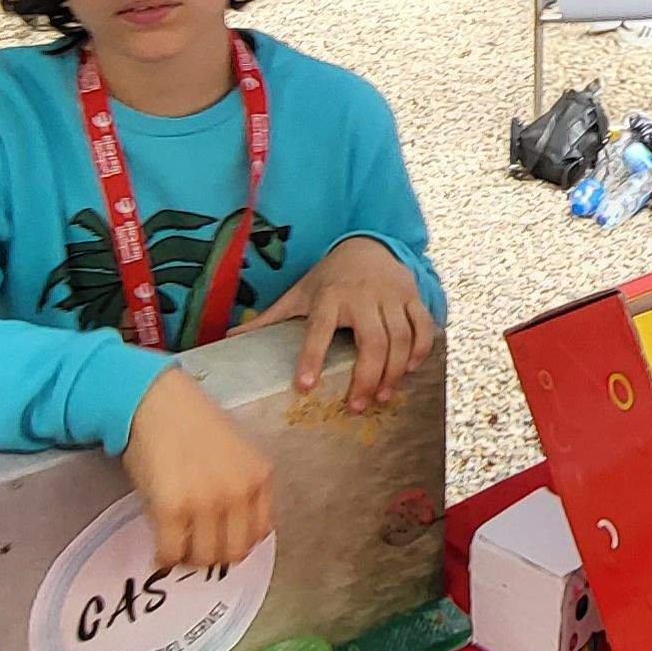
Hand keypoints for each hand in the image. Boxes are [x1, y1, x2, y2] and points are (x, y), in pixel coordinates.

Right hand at [119, 369, 271, 572]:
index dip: (236, 543)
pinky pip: (171, 552)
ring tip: (177, 547)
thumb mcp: (236, 452)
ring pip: (205, 558)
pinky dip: (165, 558)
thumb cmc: (192, 422)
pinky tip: (160, 549)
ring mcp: (206, 502)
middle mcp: (239, 492)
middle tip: (195, 549)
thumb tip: (231, 530)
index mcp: (259, 477)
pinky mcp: (172, 508)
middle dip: (214, 557)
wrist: (155, 400)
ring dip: (190, 559)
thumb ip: (242, 487)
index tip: (219, 541)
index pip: (258, 534)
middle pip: (233, 552)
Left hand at [234, 237, 432, 411]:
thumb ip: (270, 319)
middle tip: (355, 406)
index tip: (305, 387)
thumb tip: (228, 340)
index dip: (311, 357)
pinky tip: (409, 372)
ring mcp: (391, 295)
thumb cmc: (329, 278)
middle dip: (366, 377)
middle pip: (371, 341)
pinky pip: (423, 327)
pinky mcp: (412, 297)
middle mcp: (362, 295)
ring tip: (382, 397)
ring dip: (393, 372)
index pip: (319, 328)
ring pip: (400, 339)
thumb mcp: (299, 294)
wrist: (367, 244)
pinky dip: (420, 351)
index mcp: (330, 295)